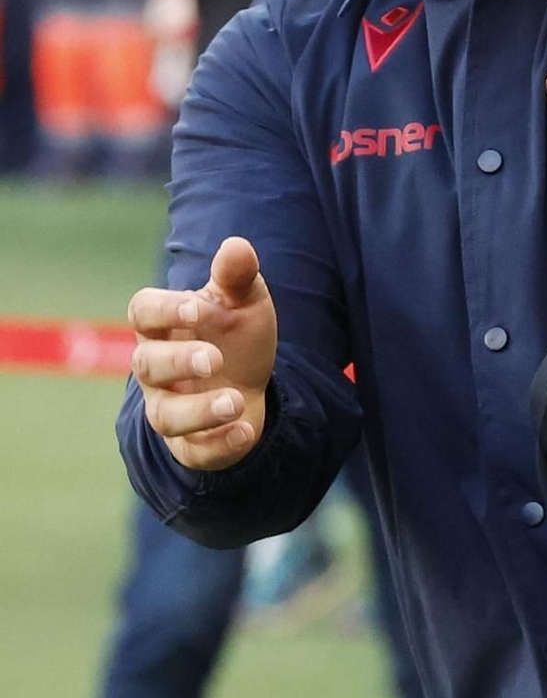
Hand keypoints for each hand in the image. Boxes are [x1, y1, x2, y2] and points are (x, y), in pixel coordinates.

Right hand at [128, 236, 276, 470]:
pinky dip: (220, 444)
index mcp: (162, 326)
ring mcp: (169, 408)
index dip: (165, 310)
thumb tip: (237, 246)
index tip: (197, 307)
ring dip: (199, 411)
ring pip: (165, 417)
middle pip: (148, 366)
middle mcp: (156, 369)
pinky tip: (247, 429)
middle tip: (214, 358)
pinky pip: (194, 451)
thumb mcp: (244, 301)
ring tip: (235, 401)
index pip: (143, 312)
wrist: (251, 383)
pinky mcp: (189, 444)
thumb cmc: (234, 334)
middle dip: (178, 362)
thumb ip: (237, 276)